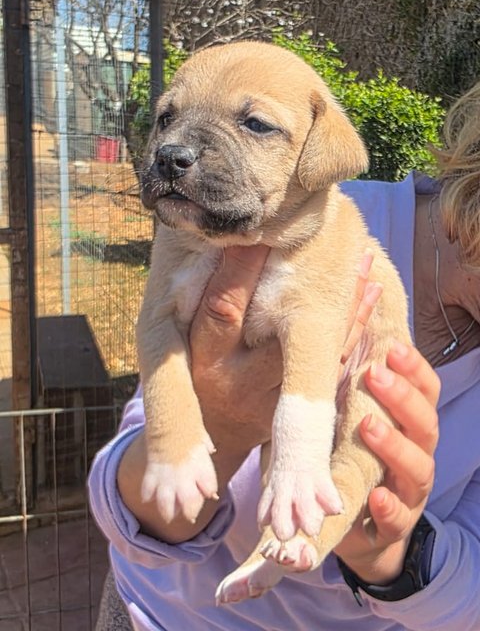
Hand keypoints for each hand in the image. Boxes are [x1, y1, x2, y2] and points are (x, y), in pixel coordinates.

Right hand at [190, 247, 379, 458]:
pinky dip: (350, 340)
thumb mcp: (188, 340)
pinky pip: (331, 378)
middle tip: (350, 253)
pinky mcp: (294, 419)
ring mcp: (269, 407)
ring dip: (348, 315)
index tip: (266, 229)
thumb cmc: (198, 373)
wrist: (212, 436)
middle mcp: (237, 384)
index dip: (242, 268)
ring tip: (367, 272)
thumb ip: (210, 299)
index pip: (223, 308)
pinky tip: (367, 307)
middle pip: (284, 336)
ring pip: (318, 359)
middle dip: (320, 294)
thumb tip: (233, 242)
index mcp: (203, 358)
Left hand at [335, 343, 440, 583]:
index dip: (414, 368)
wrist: (356, 527)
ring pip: (418, 468)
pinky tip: (376, 494)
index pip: (424, 392)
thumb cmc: (353, 461)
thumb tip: (334, 343)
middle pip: (424, 423)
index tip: (393, 347)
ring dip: (394, 446)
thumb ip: (349, 391)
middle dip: (402, 397)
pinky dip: (388, 506)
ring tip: (369, 427)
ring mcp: (409, 493)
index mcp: (409, 426)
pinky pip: (398, 518)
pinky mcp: (395, 526)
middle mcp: (418, 455)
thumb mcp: (350, 423)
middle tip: (375, 374)